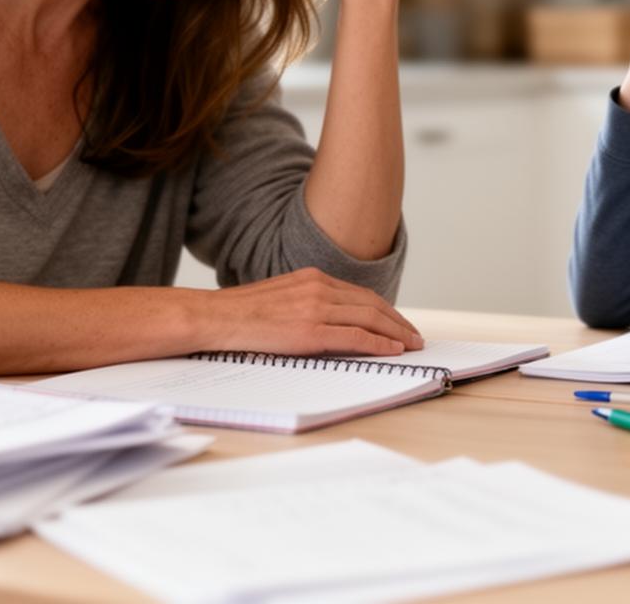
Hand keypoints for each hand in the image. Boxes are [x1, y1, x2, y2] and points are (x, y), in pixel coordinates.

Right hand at [188, 268, 423, 356]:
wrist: (214, 317)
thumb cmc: (240, 313)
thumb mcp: (280, 297)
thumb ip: (306, 302)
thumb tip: (327, 320)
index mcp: (312, 278)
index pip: (360, 294)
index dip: (385, 309)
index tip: (398, 321)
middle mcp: (319, 288)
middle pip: (373, 304)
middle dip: (399, 321)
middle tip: (415, 335)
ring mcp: (316, 308)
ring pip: (370, 319)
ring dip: (397, 333)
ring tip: (412, 345)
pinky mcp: (311, 331)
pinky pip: (356, 337)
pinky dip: (379, 344)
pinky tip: (392, 350)